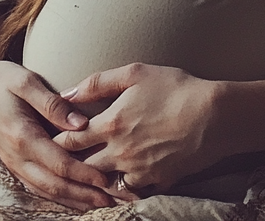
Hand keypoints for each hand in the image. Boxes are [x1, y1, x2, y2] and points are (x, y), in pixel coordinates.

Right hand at [0, 45, 116, 210]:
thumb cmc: (2, 78)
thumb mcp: (27, 82)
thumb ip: (53, 104)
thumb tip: (81, 124)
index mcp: (22, 135)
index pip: (58, 163)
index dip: (84, 174)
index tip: (106, 179)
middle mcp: (16, 155)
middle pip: (54, 184)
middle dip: (82, 195)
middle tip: (111, 200)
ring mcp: (13, 161)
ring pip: (45, 190)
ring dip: (72, 199)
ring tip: (98, 203)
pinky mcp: (13, 161)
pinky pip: (36, 185)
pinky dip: (56, 195)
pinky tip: (73, 196)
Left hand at [52, 63, 227, 193]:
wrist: (215, 116)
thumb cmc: (176, 88)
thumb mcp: (136, 73)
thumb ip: (98, 82)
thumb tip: (67, 93)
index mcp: (110, 125)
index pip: (69, 140)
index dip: (57, 141)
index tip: (49, 139)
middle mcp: (119, 153)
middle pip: (82, 168)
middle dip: (70, 164)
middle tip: (61, 160)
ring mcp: (138, 171)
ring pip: (104, 184)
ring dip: (95, 178)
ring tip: (89, 173)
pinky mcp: (157, 183)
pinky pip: (132, 191)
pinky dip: (123, 187)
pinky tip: (121, 180)